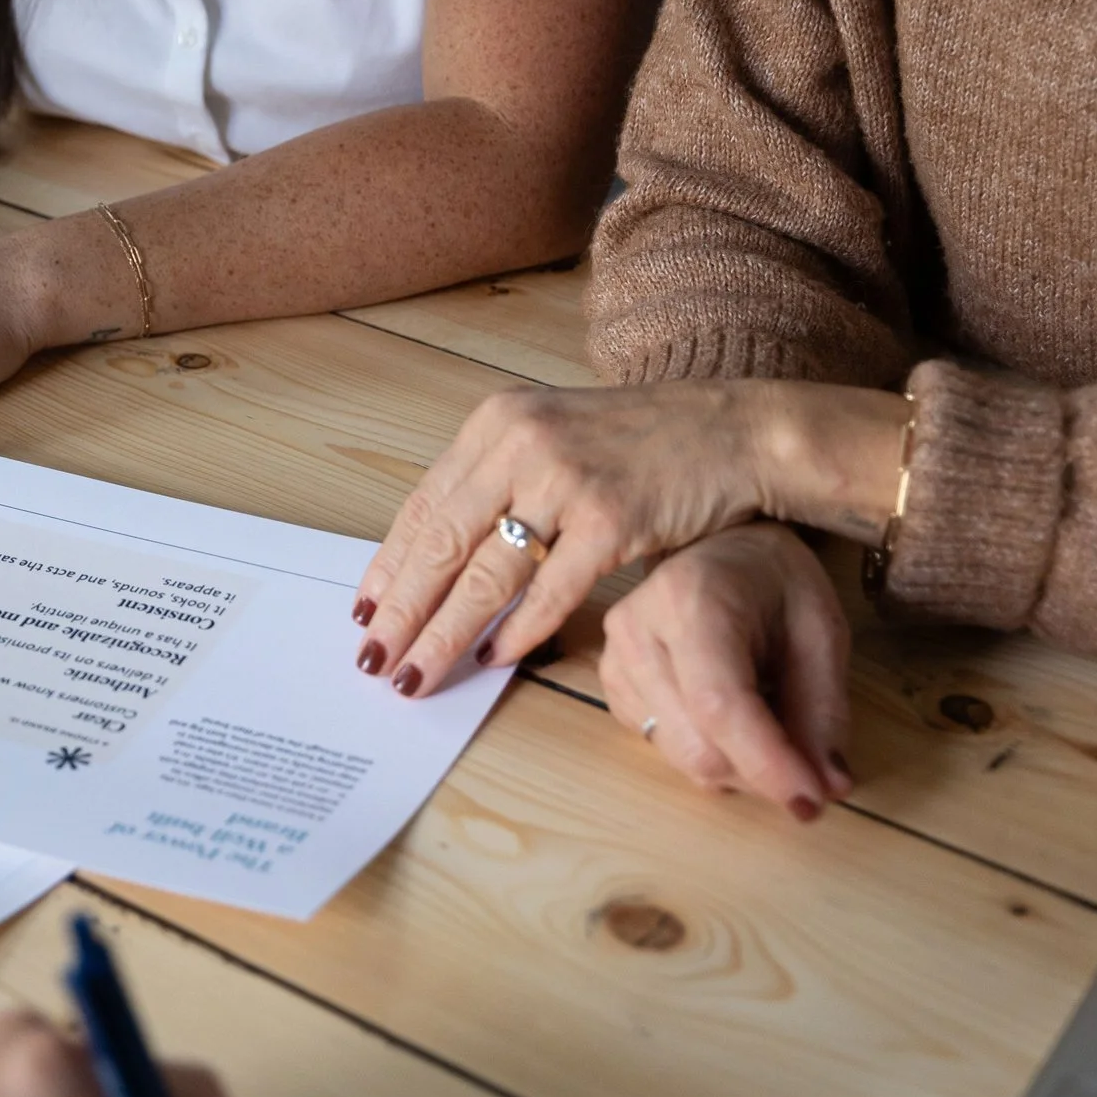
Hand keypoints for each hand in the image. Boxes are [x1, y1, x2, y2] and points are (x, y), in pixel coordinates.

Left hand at [354, 381, 905, 700]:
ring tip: (417, 673)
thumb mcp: (552, 436)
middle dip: (401, 611)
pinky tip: (491, 660)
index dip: (389, 565)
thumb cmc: (641, 443)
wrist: (732, 430)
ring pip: (485, 575)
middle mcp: (522, 444)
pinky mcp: (614, 518)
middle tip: (372, 660)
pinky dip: (518, 631)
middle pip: (441, 543)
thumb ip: (497, 482)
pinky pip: (551, 590)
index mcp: (497, 422)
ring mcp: (567, 479)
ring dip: (444, 634)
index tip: (364, 611)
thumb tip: (438, 557)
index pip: (423, 504)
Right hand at [599, 522, 856, 818]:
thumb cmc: (773, 581)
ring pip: (682, 758)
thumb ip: (823, 706)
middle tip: (810, 766)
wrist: (718, 549)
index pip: (721, 705)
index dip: (767, 764)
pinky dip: (710, 751)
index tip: (812, 803)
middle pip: (698, 746)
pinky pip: (664, 749)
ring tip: (771, 724)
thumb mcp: (819, 627)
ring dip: (739, 767)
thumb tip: (829, 786)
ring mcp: (615, 660)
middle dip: (761, 773)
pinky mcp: (611, 686)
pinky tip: (730, 715)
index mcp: (691, 600)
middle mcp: (638, 630)